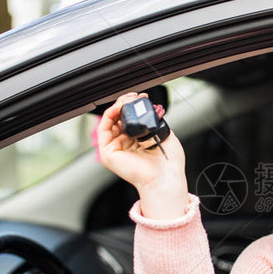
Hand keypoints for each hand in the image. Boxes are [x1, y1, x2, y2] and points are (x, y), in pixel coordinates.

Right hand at [97, 92, 188, 218]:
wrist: (166, 177)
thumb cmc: (168, 162)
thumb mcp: (162, 134)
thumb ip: (152, 121)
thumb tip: (147, 108)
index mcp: (136, 143)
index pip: (129, 120)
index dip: (133, 106)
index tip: (142, 97)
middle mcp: (124, 146)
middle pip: (118, 118)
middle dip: (126, 104)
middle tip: (135, 96)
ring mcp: (115, 150)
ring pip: (110, 121)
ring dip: (118, 106)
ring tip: (129, 99)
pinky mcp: (107, 154)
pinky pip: (104, 128)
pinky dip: (110, 113)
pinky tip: (121, 106)